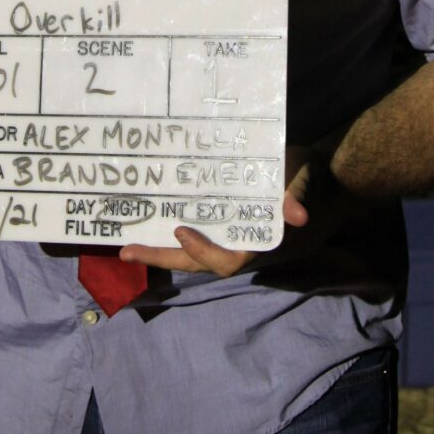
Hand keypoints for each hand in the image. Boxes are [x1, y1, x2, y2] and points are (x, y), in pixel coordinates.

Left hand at [119, 159, 312, 279]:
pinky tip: (142, 223)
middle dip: (162, 258)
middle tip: (128, 251)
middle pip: (196, 262)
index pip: (227, 260)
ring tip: (127, 246)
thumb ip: (293, 196)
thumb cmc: (301, 174)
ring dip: (158, 251)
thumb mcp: (299, 179)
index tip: (181, 232)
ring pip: (188, 253)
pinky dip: (165, 235)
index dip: (203, 252)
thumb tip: (297, 216)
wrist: (306, 170)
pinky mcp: (214, 221)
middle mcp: (236, 242)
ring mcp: (223, 234)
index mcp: (255, 239)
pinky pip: (189, 233)